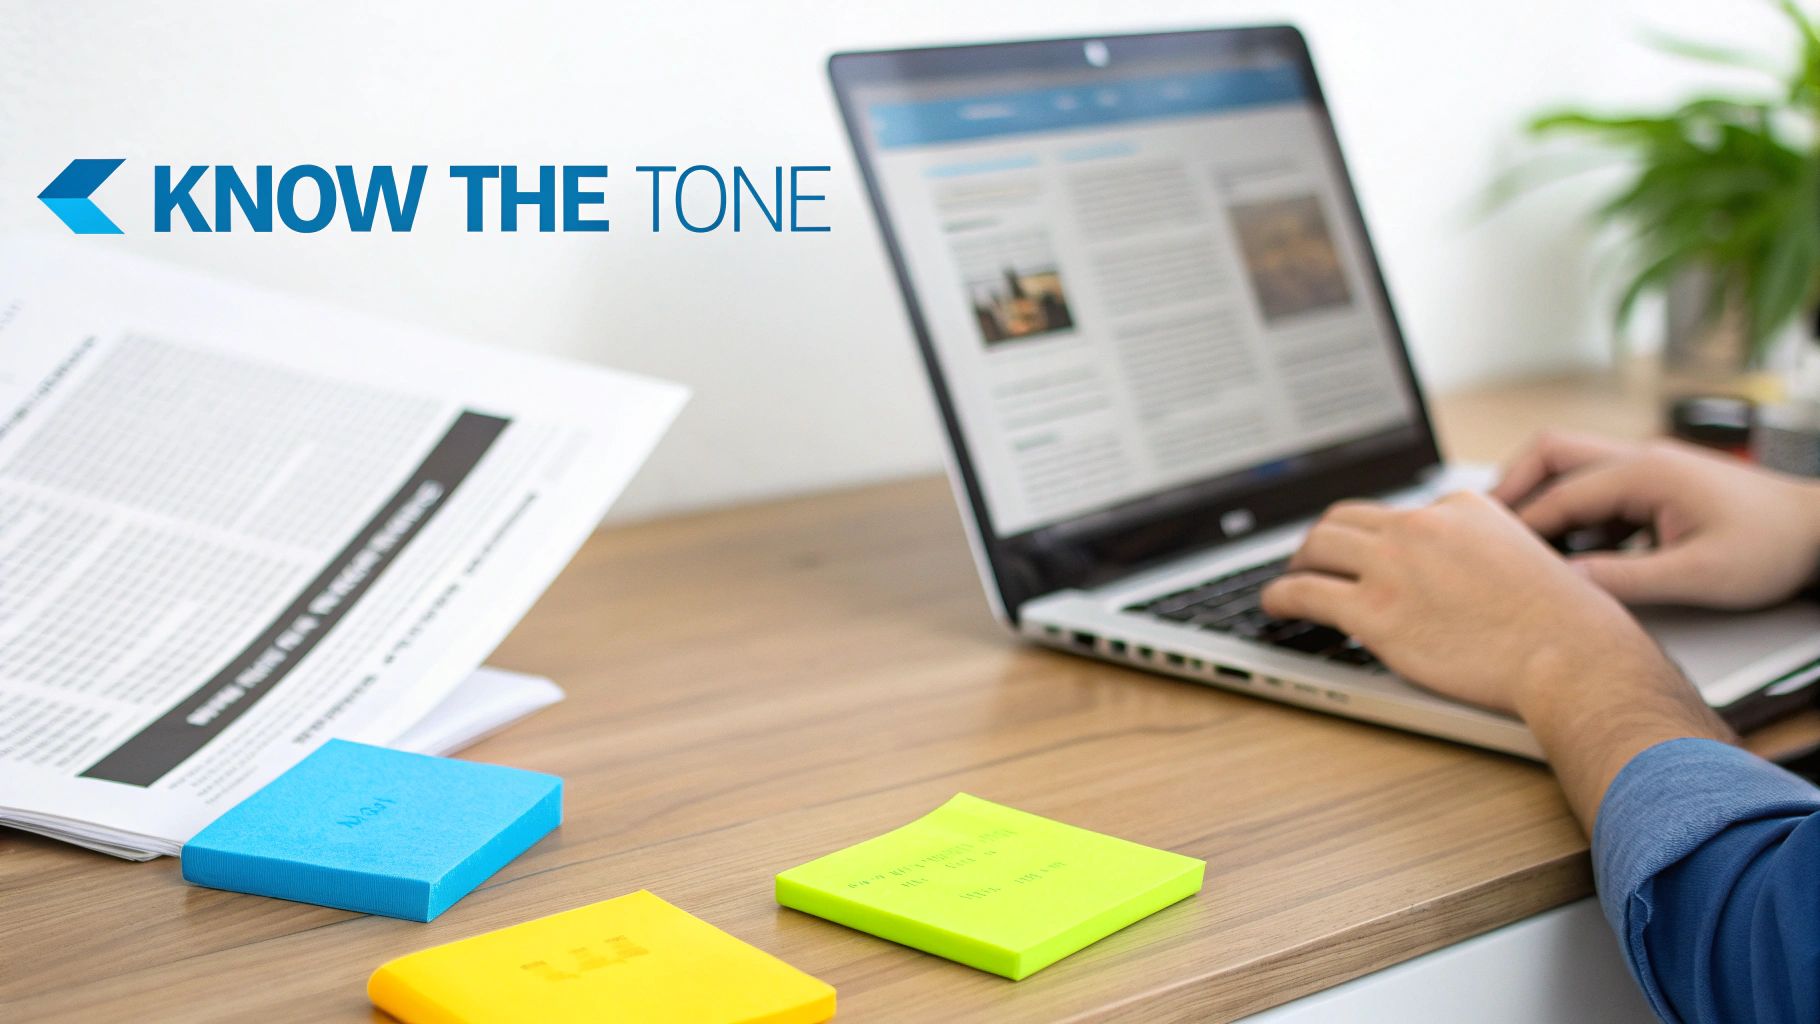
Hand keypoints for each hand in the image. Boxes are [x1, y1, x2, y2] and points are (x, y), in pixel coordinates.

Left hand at [1262, 490, 1733, 832]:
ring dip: (1296, 563)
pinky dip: (1278, 596)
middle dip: (1323, 541)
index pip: (1396, 512)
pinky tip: (1274, 607)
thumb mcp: (1529, 557)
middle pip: (1345, 519)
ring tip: (1290, 582)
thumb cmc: (1566, 624)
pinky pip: (1303, 592)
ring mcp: (1393, 565)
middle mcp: (1420, 526)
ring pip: (1317, 546)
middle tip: (1312, 561)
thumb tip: (1461, 573)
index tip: (1364, 553)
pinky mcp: (1373, 611)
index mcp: (1461, 506)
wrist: (1571, 657)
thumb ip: (1485, 552)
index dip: (1373, 537)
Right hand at [1494, 431, 1819, 608]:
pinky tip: (1558, 539)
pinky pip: (1591, 482)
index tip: (1488, 554)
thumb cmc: (1771, 547)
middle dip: (1510, 484)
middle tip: (1480, 524)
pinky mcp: (1654, 482)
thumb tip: (1568, 584)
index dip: (1519, 526)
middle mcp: (1639, 458)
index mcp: (1644, 473)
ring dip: (1535, 490)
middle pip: (1550, 452)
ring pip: (1567, 462)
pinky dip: (1564, 503)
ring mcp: (1646, 465)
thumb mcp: (1698, 574)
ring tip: (1508, 532)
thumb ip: (1626, 579)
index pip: (1560, 495)